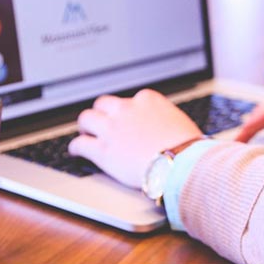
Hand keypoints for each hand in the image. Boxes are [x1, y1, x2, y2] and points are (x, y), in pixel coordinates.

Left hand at [68, 89, 201, 187]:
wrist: (181, 164)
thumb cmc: (188, 147)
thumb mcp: (180, 122)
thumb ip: (165, 120)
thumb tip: (167, 128)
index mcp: (147, 100)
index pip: (130, 100)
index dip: (126, 111)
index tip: (126, 119)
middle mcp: (126, 109)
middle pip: (103, 104)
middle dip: (101, 113)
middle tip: (101, 123)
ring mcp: (112, 129)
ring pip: (87, 118)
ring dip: (85, 126)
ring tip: (85, 133)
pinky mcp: (103, 150)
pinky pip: (80, 144)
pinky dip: (76, 147)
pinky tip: (76, 152)